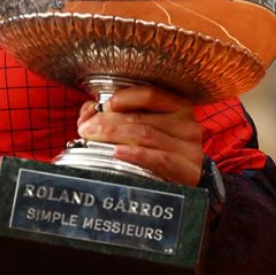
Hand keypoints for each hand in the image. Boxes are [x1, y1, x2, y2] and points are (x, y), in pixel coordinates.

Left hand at [76, 86, 202, 186]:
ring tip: (92, 139)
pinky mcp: (187, 170)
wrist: (181, 180)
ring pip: (145, 135)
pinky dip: (135, 154)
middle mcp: (186, 124)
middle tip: (86, 128)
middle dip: (107, 122)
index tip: (102, 107)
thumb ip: (113, 114)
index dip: (123, 98)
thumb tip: (89, 110)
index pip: (150, 95)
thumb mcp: (138, 126)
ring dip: (114, 136)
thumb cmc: (156, 149)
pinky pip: (159, 158)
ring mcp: (189, 147)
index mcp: (176, 106)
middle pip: (141, 118)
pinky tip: (118, 152)